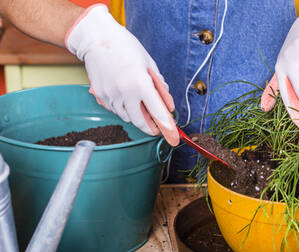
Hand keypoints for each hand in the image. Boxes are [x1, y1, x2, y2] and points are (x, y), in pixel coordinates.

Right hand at [66, 4, 178, 145]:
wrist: (96, 38)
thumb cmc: (125, 47)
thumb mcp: (149, 64)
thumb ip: (160, 86)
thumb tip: (167, 104)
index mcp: (140, 83)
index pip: (157, 111)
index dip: (167, 126)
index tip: (172, 136)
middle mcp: (125, 92)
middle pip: (140, 122)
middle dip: (150, 127)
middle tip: (157, 128)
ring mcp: (111, 95)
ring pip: (127, 117)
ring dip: (136, 116)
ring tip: (140, 106)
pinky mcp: (101, 95)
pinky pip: (115, 109)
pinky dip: (123, 109)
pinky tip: (126, 98)